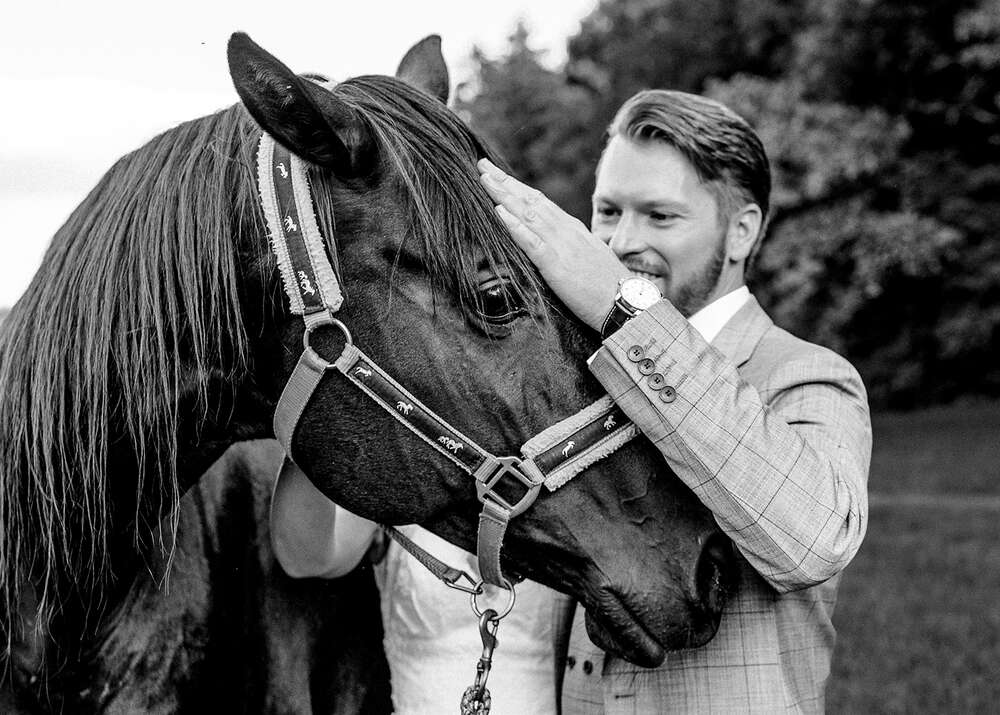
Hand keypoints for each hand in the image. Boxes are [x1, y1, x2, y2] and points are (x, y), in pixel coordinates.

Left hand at [478, 159, 630, 331]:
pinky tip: (500, 213)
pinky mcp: (558, 266)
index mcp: (573, 230)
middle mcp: (567, 231)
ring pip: (529, 214)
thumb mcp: (588, 260)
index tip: (499, 176)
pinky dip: (515, 226)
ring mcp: (563, 246)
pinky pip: (533, 242)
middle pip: (531, 201)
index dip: (518, 188)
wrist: (627, 304)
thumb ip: (570, 249)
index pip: (541, 202)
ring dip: (504, 195)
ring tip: (485, 180)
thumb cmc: (608, 288)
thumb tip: (552, 247)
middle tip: (482, 166)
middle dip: (505, 183)